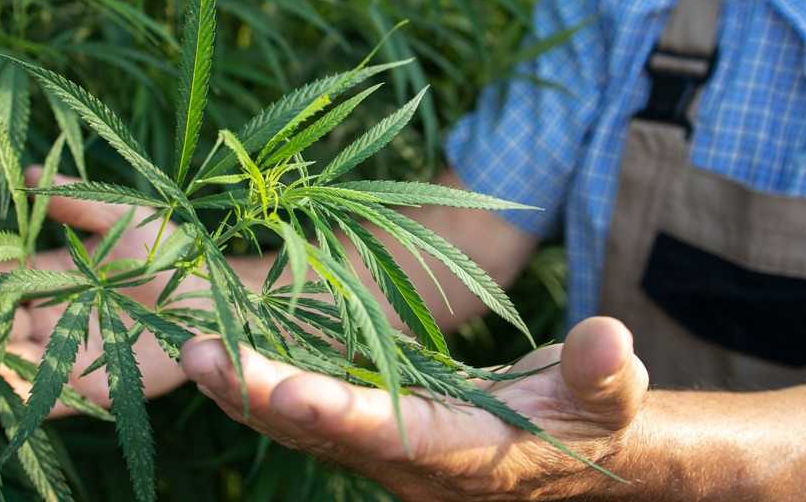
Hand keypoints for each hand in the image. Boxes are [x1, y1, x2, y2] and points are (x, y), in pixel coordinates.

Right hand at [0, 165, 194, 413]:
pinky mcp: (93, 388)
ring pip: (12, 359)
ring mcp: (71, 352)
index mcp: (56, 274)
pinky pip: (46, 395)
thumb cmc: (174, 248)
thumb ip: (76, 199)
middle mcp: (56, 314)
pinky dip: (16, 392)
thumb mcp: (122, 215)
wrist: (219, 294)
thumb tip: (26, 174)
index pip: (0, 279)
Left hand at [179, 316, 647, 501]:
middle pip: (328, 436)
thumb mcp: (612, 396)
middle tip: (202, 355)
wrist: (577, 457)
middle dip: (262, 399)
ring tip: (193, 351)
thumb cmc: (596, 418)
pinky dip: (263, 387)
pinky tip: (222, 356)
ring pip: (305, 429)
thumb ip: (605, 373)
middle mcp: (414, 465)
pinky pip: (310, 413)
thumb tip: (608, 339)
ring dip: (246, 392)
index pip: (399, 438)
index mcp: (469, 456)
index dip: (346, 418)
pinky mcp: (375, 430)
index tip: (291, 392)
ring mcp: (388, 451)